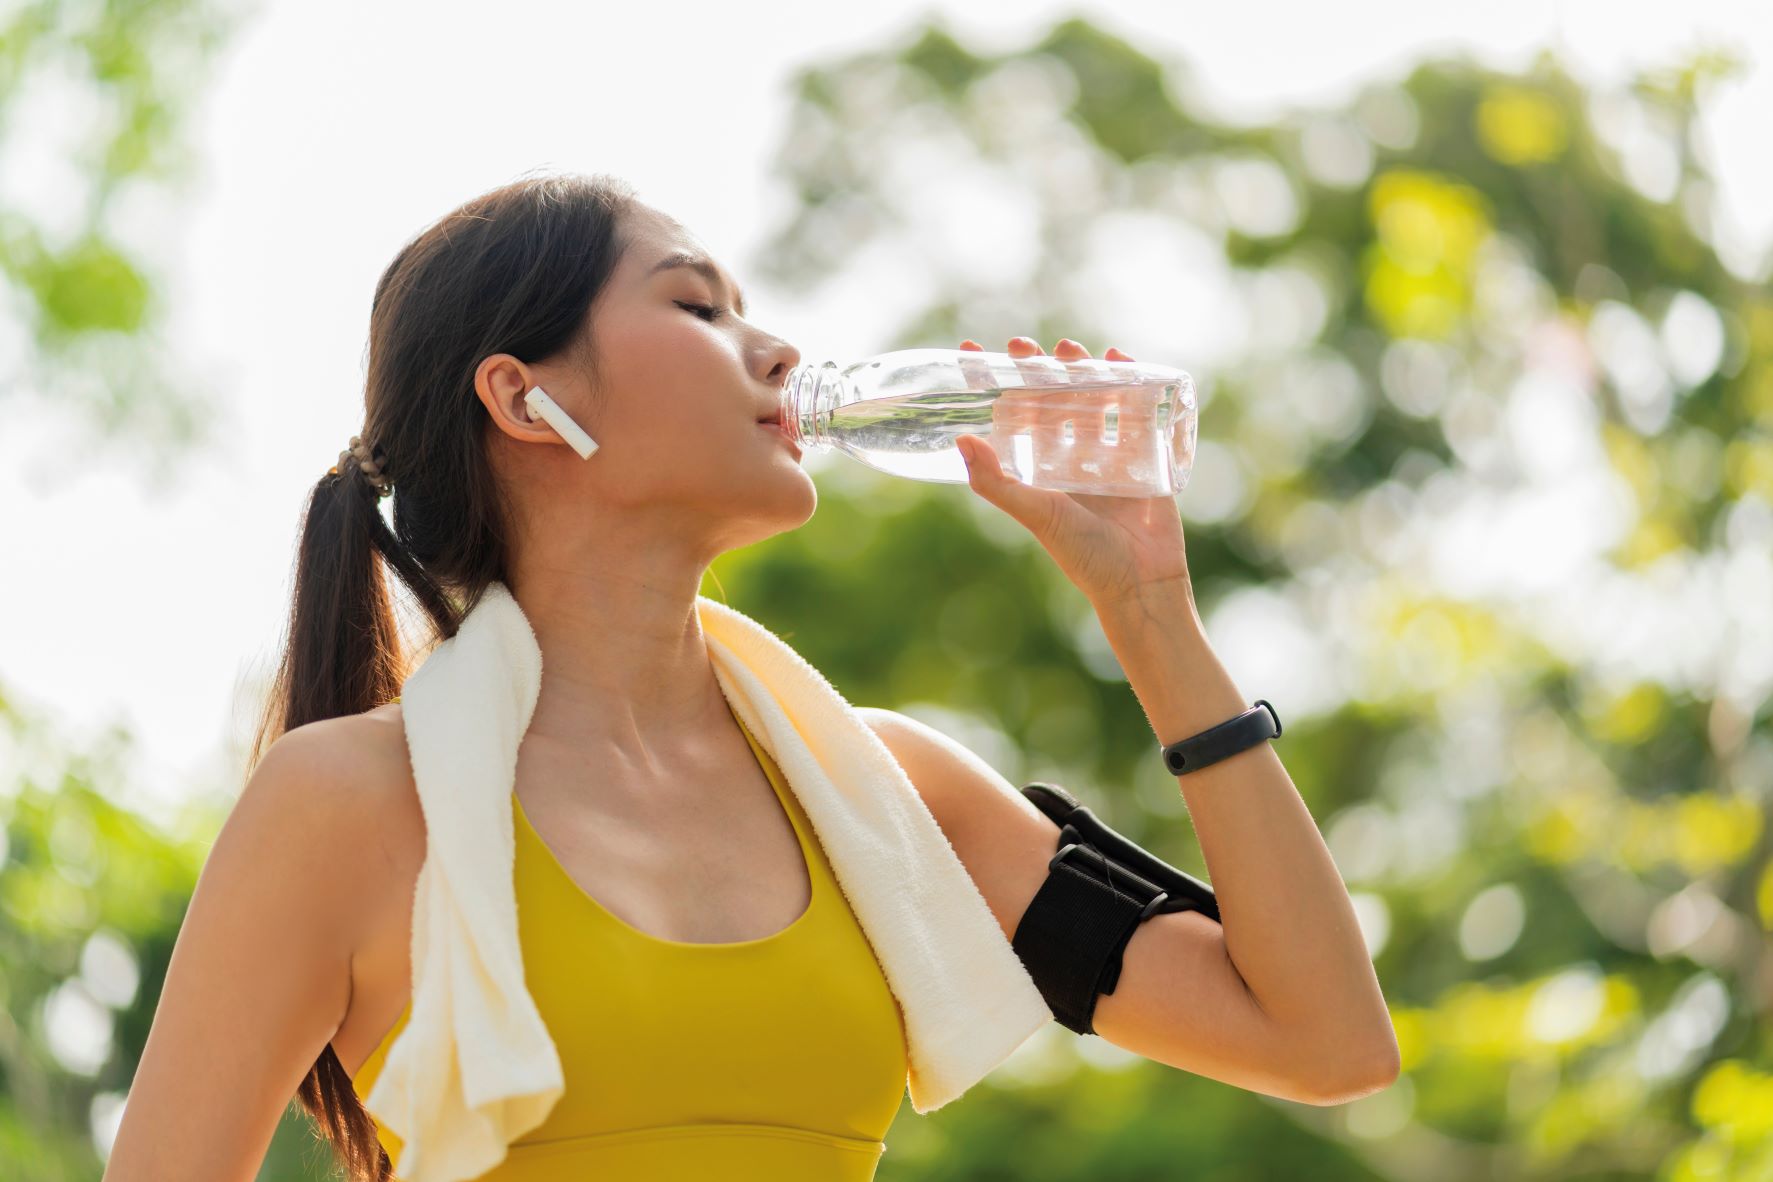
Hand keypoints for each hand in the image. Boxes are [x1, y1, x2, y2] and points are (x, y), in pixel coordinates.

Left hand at [953, 337, 1190, 608]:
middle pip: (1052, 403)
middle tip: (1024, 345)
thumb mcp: (1036, 513)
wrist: (1141, 582)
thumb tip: (961, 440)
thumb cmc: (1084, 554)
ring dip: (1081, 371)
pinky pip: (1137, 412)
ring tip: (1070, 347)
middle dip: (1039, 371)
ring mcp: (1109, 456)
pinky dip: (1130, 383)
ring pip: (1093, 401)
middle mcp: (1071, 460)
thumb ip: (997, 482)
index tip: (972, 353)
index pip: (1012, 419)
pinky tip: (1120, 359)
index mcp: (1041, 472)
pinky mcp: (1145, 457)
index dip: (994, 388)